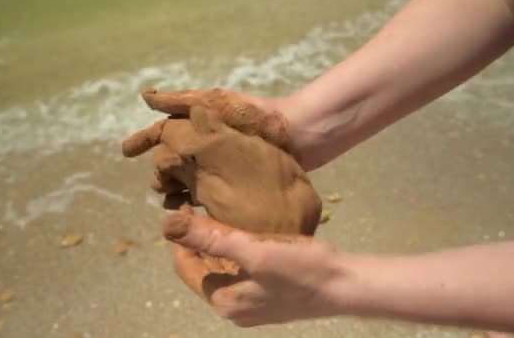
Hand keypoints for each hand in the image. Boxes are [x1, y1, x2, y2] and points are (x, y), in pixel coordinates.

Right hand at [121, 92, 321, 235]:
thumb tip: (144, 96)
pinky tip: (189, 207)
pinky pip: (207, 191)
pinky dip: (193, 198)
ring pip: (187, 177)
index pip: (164, 132)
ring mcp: (221, 163)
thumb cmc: (257, 115)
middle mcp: (207, 144)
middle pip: (173, 159)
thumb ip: (181, 100)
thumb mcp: (216, 102)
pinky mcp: (236, 180)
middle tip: (156, 184)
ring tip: (168, 199)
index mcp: (201, 124)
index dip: (144, 141)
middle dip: (160, 170)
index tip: (125, 152)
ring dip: (173, 187)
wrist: (299, 133)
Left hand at [163, 206, 351, 326]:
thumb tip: (168, 227)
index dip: (181, 238)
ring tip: (217, 215)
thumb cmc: (299, 269)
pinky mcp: (269, 295)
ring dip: (217, 246)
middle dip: (198, 241)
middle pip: (204, 270)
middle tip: (198, 207)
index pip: (186, 268)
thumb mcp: (253, 251)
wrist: (345, 286)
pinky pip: (242, 271)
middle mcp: (234, 308)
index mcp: (224, 302)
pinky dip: (236, 253)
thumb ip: (211, 240)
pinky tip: (243, 233)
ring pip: (224, 270)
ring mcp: (253, 304)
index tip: (183, 207)